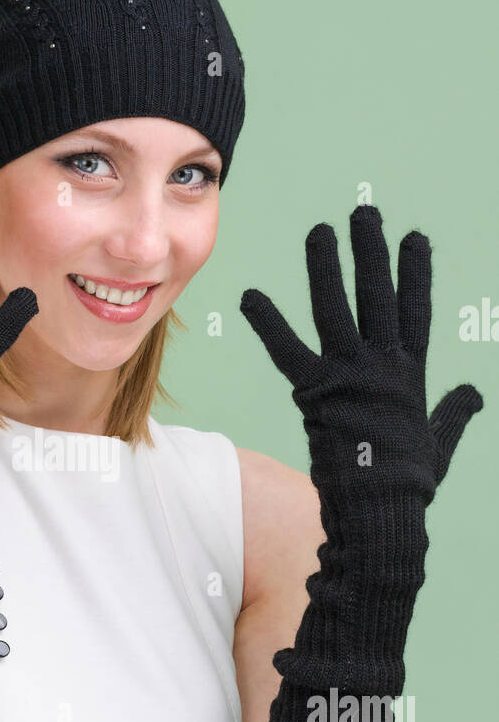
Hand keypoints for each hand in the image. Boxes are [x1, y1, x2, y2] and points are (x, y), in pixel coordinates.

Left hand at [240, 204, 482, 507]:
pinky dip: (268, 323)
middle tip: (363, 213)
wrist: (381, 508)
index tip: (414, 237)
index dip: (414, 272)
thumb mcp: (440, 440)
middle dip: (370, 252)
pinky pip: (287, 350)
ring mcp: (349, 374)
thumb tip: (473, 394)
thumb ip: (454, 412)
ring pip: (334, 308)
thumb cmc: (409, 481)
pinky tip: (249, 297)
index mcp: (412, 371)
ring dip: (325, 267)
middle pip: (375, 295)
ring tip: (319, 231)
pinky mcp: (316, 391)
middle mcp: (382, 364)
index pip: (415, 309)